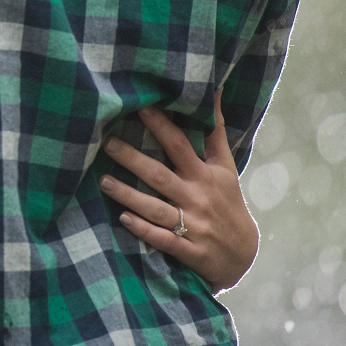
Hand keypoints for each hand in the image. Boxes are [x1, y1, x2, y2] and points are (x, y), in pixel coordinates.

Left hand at [98, 86, 258, 290]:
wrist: (242, 254)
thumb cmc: (228, 204)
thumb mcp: (226, 168)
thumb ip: (216, 133)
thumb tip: (216, 92)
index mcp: (205, 176)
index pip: (181, 146)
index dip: (162, 127)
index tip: (141, 108)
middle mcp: (197, 198)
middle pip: (160, 175)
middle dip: (133, 159)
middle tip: (107, 143)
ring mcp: (192, 225)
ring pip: (155, 208)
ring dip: (128, 195)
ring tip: (103, 181)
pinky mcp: (188, 250)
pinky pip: (162, 238)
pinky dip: (143, 229)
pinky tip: (123, 219)